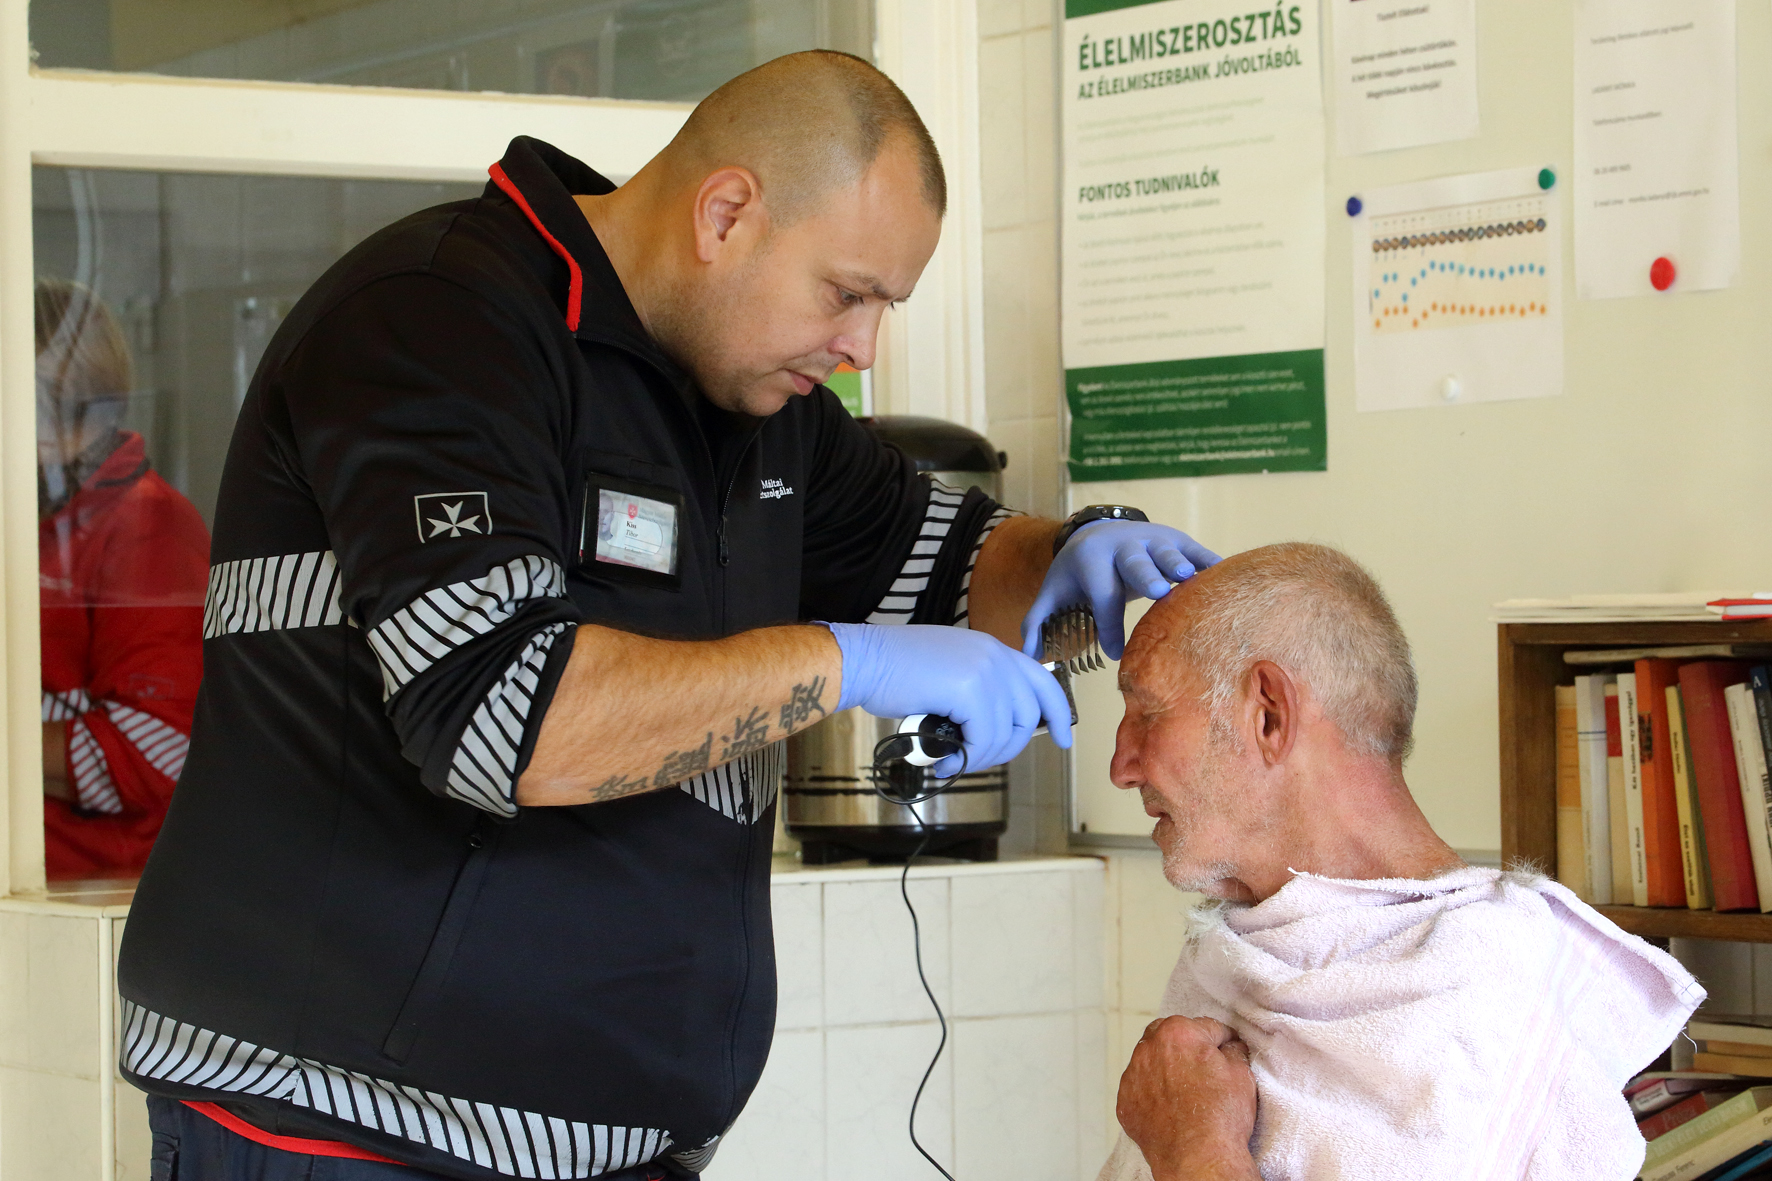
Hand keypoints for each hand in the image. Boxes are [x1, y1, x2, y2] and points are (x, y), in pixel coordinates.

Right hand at [825, 623, 1072, 774]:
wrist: (865, 661)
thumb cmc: (896, 672)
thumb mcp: (949, 673)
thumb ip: (978, 690)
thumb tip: (996, 728)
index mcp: (993, 649)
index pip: (1042, 680)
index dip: (1057, 713)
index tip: (1063, 739)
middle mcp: (996, 655)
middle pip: (1028, 715)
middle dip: (1007, 747)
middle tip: (976, 759)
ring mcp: (985, 670)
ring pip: (1006, 732)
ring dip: (981, 757)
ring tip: (953, 761)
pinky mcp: (970, 689)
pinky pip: (984, 738)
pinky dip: (966, 758)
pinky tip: (943, 762)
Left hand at [1022, 521, 1218, 660]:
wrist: (1097, 532)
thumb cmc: (1077, 574)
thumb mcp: (1054, 592)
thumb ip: (1037, 620)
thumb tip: (1026, 655)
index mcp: (1091, 560)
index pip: (1101, 594)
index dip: (1108, 623)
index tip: (1115, 653)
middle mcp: (1122, 545)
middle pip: (1134, 562)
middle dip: (1145, 575)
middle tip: (1156, 591)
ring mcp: (1151, 538)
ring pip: (1165, 550)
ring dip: (1177, 563)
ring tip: (1190, 577)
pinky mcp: (1174, 537)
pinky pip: (1193, 548)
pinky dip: (1208, 560)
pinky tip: (1224, 574)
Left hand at [1117, 1016, 1258, 1180]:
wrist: (1198, 1157)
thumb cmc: (1221, 1117)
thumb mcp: (1241, 1074)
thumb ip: (1233, 1051)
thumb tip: (1229, 1046)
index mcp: (1178, 1032)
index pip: (1206, 1027)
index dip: (1222, 1040)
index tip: (1226, 1049)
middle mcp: (1149, 1048)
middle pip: (1170, 1036)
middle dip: (1187, 1046)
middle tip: (1203, 1066)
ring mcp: (1133, 1075)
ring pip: (1151, 1060)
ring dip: (1165, 1067)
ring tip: (1184, 1089)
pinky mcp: (1125, 1101)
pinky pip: (1139, 1087)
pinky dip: (1152, 1092)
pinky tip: (1169, 1106)